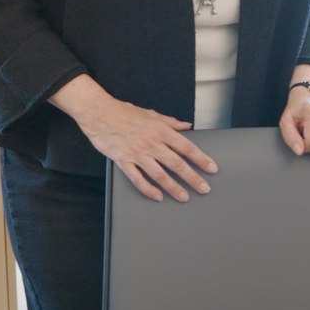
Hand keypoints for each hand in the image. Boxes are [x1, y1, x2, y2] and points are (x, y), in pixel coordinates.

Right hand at [77, 96, 217, 202]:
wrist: (98, 112)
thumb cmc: (124, 112)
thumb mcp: (151, 114)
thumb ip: (170, 122)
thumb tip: (186, 126)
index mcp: (161, 130)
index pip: (186, 148)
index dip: (201, 159)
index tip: (211, 168)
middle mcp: (151, 143)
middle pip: (176, 164)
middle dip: (192, 178)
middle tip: (204, 189)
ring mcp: (137, 153)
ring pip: (159, 174)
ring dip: (173, 187)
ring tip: (184, 197)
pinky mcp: (123, 160)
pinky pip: (137, 179)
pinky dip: (148, 189)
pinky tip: (157, 196)